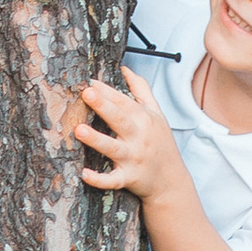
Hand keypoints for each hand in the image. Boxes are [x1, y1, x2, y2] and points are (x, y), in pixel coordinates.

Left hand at [73, 69, 184, 200]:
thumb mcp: (157, 113)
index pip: (123, 101)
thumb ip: (141, 89)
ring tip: (79, 130)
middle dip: (103, 106)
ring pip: (113, 148)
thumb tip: (125, 68)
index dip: (106, 91)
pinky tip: (85, 173)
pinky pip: (113, 179)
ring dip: (96, 139)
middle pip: (120, 119)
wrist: (172, 181)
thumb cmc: (161, 144)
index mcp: (143, 119)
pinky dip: (99, 179)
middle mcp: (139, 137)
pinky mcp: (129, 178)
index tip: (89, 82)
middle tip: (86, 93)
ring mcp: (133, 158)